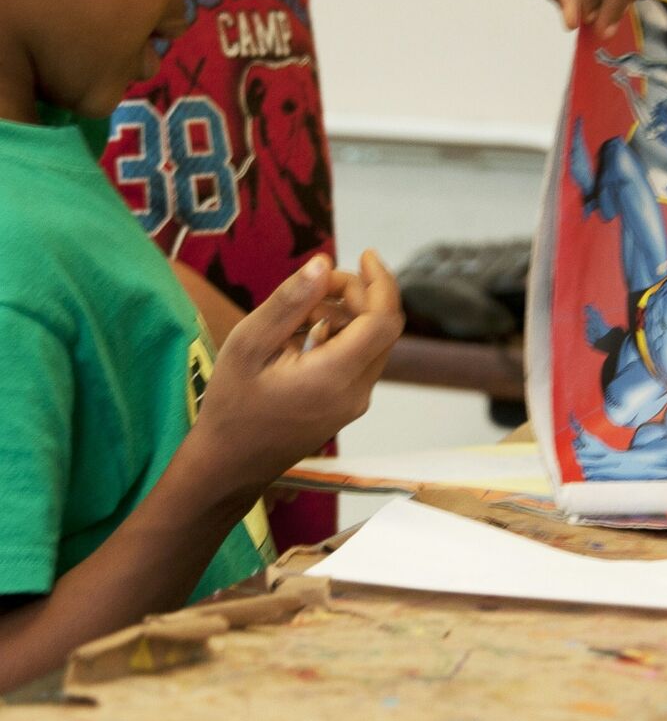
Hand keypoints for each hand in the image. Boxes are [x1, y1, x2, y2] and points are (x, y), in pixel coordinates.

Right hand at [197, 251, 402, 485]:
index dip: (381, 281)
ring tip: (298, 312)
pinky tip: (301, 335)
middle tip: (314, 284)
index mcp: (335, 376)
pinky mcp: (347, 406)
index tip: (365, 254)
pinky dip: (339, 337)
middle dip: (357, 294)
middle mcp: (357, 392)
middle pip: (381, 327)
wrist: (228, 466)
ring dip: (345, 315)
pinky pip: (358, 360)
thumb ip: (288, 303)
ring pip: (371, 343)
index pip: (383, 320)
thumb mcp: (248, 345)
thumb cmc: (231, 406)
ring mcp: (355, 403)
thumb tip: (323, 263)